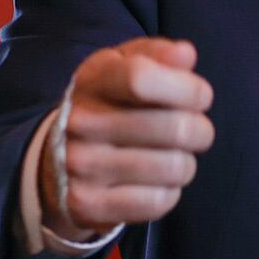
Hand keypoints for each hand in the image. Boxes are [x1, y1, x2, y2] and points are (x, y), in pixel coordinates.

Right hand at [40, 37, 214, 241]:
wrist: (58, 159)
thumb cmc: (110, 103)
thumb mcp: (126, 67)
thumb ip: (158, 55)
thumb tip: (186, 55)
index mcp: (93, 79)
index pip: (143, 78)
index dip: (187, 88)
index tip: (200, 96)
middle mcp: (81, 121)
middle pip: (175, 128)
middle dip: (201, 130)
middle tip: (195, 131)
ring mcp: (81, 165)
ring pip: (175, 167)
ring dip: (186, 164)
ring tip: (173, 157)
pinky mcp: (88, 204)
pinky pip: (158, 201)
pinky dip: (169, 192)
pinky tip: (156, 182)